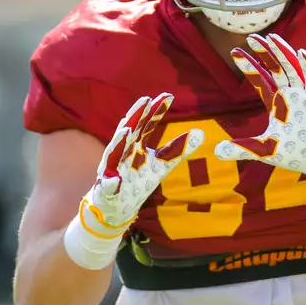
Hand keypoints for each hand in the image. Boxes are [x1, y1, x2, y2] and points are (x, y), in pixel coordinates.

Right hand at [64, 93, 202, 268]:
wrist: (115, 208)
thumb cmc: (137, 181)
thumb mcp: (161, 165)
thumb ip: (177, 149)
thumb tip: (200, 133)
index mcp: (135, 145)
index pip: (146, 124)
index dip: (156, 110)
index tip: (169, 96)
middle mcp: (122, 153)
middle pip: (128, 131)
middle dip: (135, 116)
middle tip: (144, 101)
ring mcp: (111, 170)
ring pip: (114, 154)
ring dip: (119, 142)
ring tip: (127, 129)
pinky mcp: (106, 191)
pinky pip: (107, 187)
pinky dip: (110, 183)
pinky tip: (113, 180)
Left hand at [214, 34, 305, 215]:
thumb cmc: (296, 154)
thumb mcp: (265, 151)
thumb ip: (242, 149)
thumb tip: (216, 152)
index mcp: (277, 103)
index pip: (261, 80)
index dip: (249, 66)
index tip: (234, 51)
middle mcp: (291, 94)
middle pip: (277, 68)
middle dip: (265, 52)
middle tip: (251, 37)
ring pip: (294, 68)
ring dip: (284, 53)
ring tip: (273, 38)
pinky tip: (301, 53)